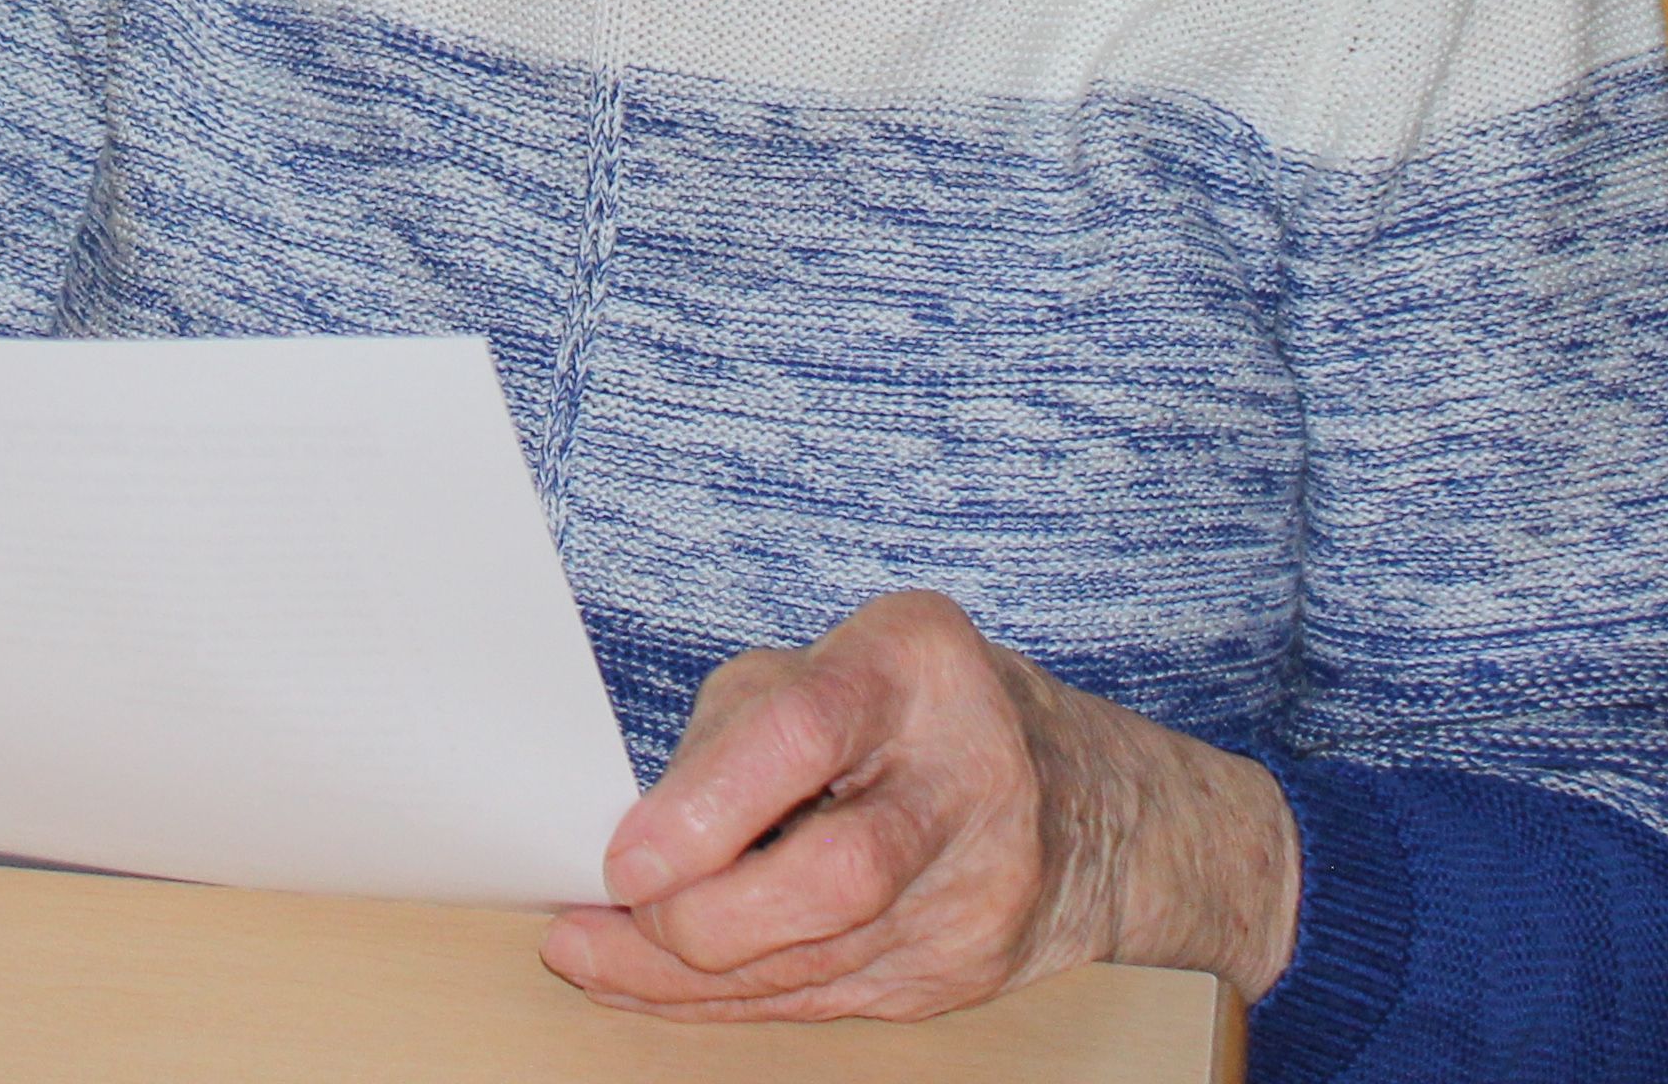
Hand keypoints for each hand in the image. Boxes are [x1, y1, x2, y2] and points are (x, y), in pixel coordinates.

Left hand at [546, 591, 1295, 1021]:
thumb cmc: (905, 714)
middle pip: (834, 877)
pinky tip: (656, 984)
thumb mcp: (819, 667)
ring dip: (689, 974)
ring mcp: (982, 888)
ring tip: (592, 954)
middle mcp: (968, 777)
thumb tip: (631, 839)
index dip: (704, 807)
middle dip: (704, 915)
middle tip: (616, 907)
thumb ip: (729, 736)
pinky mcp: (967, 970)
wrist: (1075, 802)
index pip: (805, 734)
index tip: (625, 858)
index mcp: (916, 665)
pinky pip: (827, 1001)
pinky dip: (730, 1001)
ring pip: (823, 962)